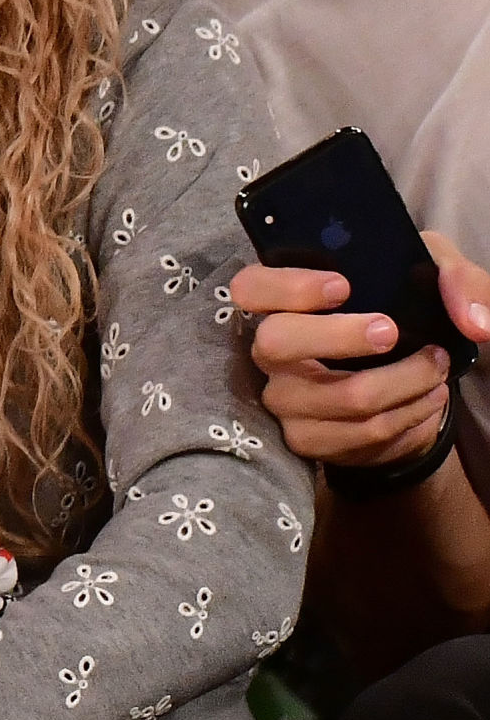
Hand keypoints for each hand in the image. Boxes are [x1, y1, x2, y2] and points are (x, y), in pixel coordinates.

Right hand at [234, 232, 489, 469]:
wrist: (401, 383)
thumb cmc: (403, 314)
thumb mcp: (431, 279)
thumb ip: (456, 280)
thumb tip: (474, 321)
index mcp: (281, 302)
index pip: (251, 287)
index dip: (288, 286)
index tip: (343, 286)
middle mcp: (269, 351)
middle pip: (276, 342)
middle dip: (339, 337)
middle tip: (390, 331)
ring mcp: (283, 399)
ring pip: (342, 395)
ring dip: (405, 381)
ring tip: (436, 366)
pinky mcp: (306, 440)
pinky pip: (364, 433)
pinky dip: (410, 415)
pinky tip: (428, 397)